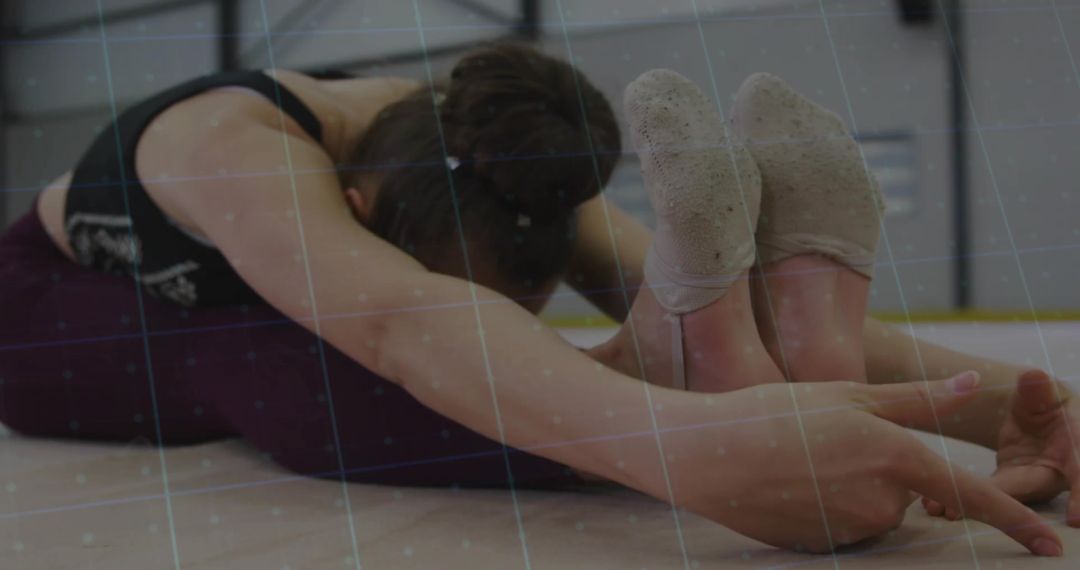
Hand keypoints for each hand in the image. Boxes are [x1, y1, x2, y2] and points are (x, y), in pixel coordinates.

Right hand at [654, 372, 1061, 554]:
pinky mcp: (822, 546)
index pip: (972, 495)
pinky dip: (826, 506)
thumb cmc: (775, 412)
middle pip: (907, 493)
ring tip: (801, 459)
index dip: (1016, 522)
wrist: (707, 454)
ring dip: (852, 488)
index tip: (1051, 547)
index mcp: (895, 456)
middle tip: (826, 439)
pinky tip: (789, 482)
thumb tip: (972, 387)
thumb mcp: (847, 394)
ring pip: (873, 510)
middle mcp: (881, 502)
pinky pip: (843, 526)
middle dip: (883, 469)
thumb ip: (916, 399)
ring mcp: (850, 529)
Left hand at [923, 370, 1079, 525]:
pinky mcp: (1006, 485)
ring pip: (1002, 500)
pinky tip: (933, 505)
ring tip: (941, 510)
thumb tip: (1034, 374)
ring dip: (972, 506)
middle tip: (964, 512)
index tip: (1076, 519)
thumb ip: (1038, 389)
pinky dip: (961, 499)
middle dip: (1005, 510)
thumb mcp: (1043, 395)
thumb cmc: (1047, 403)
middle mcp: (1051, 475)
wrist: (1036, 416)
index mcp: (1074, 452)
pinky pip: (985, 495)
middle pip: (1028, 493)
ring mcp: (1027, 483)